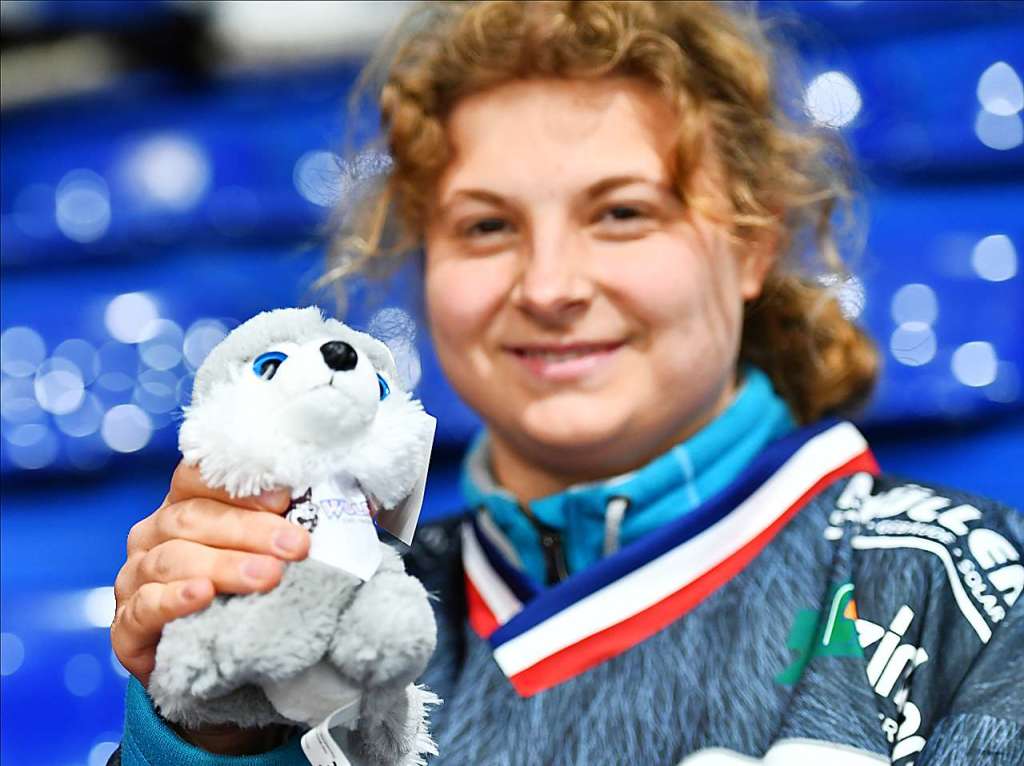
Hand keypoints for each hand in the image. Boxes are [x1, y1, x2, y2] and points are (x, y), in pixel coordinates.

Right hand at [111, 460, 308, 687]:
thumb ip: (292, 525)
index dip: (239, 485)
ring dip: (225, 565)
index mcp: (186, 506)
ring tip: (268, 577)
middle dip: (250, 530)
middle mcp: (153, 535)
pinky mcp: (126, 626)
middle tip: (295, 545)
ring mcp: (135, 578)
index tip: (285, 496)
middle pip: (193, 518)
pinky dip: (174, 600)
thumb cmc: (247, 596)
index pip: (198, 476)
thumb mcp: (270, 555)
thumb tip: (348, 505)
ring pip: (173, 559)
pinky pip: (145, 607)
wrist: (223, 672)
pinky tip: (202, 596)